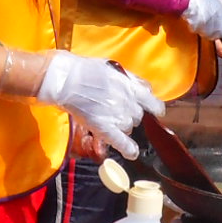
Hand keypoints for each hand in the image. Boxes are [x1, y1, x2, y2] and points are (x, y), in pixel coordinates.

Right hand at [38, 52, 163, 157]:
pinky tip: (132, 153)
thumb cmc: (86, 70)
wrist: (67, 80)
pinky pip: (122, 142)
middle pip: (139, 116)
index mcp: (132, 87)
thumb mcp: (113, 69)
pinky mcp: (105, 128)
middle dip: (130, 114)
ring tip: (107, 117)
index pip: (152, 103)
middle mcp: (129, 103)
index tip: (154, 111)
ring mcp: (118, 117)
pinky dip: (129, 149)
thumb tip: (144, 89)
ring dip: (122, 124)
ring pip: (129, 127)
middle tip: (115, 108)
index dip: (154, 108)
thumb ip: (131, 80)